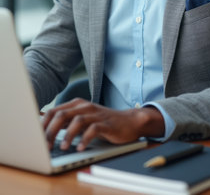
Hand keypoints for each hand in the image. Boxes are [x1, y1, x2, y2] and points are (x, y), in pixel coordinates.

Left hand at [42, 98, 164, 150]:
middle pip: (62, 115)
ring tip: (63, 148)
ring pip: (76, 121)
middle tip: (45, 146)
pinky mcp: (106, 123)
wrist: (128, 121)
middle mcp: (84, 106)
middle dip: (51, 131)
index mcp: (76, 104)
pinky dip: (84, 140)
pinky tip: (80, 148)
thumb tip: (45, 130)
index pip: (54, 111)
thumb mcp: (82, 119)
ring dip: (67, 136)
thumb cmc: (102, 123)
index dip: (43, 125)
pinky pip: (93, 130)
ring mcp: (95, 114)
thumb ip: (67, 121)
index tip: (36, 138)